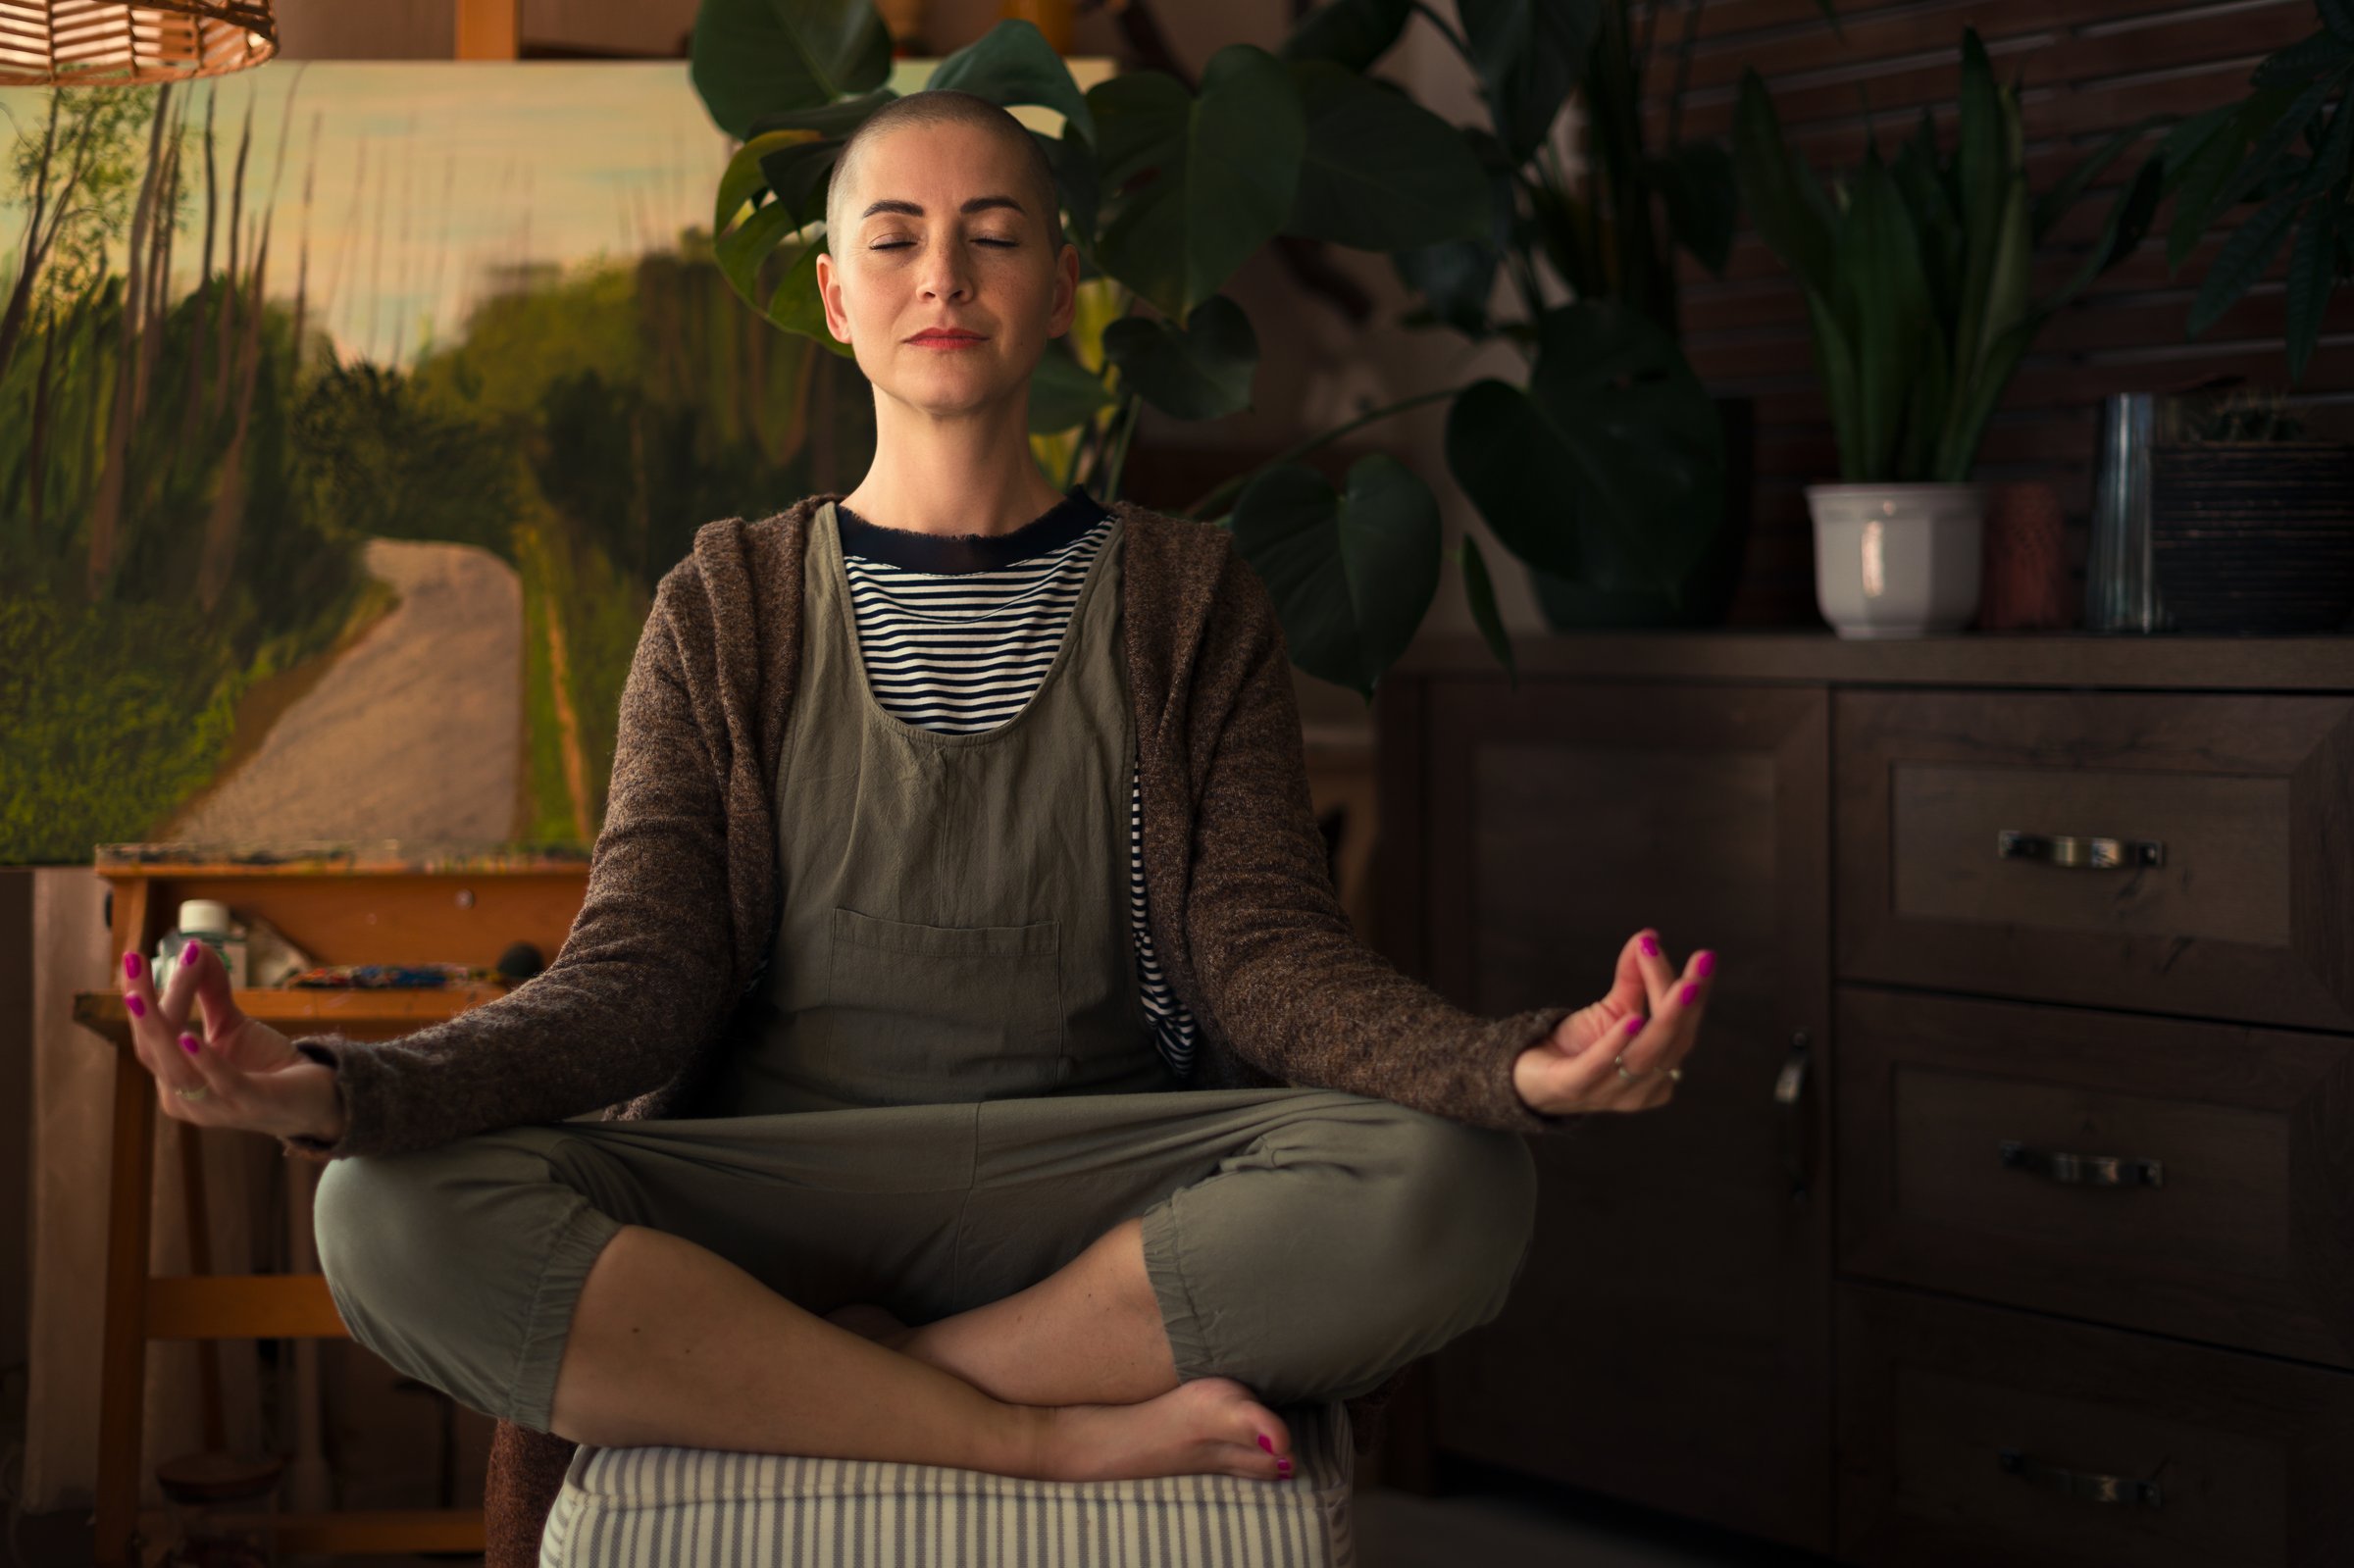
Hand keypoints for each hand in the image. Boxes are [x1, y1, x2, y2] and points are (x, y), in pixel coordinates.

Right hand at [119, 939, 345, 1143]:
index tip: (138, 957)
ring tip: (141, 995)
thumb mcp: (231, 1024)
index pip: (152, 1038)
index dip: (145, 998)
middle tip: (131, 961)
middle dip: (140, 1008)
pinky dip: (204, 1060)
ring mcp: (216, 1107)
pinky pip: (222, 1083)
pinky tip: (189, 1036)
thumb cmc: (265, 1064)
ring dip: (160, 1029)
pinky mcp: (252, 1105)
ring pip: (177, 1069)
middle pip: (153, 1052)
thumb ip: (209, 990)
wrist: (317, 1098)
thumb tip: (195, 946)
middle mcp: (186, 1099)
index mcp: (175, 1081)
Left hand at [1513, 928, 1713, 1116]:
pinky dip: (1617, 1042)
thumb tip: (1649, 935)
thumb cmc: (1577, 1047)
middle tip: (1703, 962)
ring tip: (1681, 985)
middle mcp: (1642, 1087)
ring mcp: (1610, 1092)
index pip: (1681, 1029)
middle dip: (1688, 1002)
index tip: (1703, 956)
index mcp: (1658, 1070)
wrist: (1523, 1079)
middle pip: (1672, 1042)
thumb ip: (1634, 978)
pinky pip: (1601, 1065)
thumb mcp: (1612, 1009)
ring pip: (1646, 1054)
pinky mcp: (1574, 1087)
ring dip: (1666, 1017)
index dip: (1694, 994)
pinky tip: (1631, 1018)